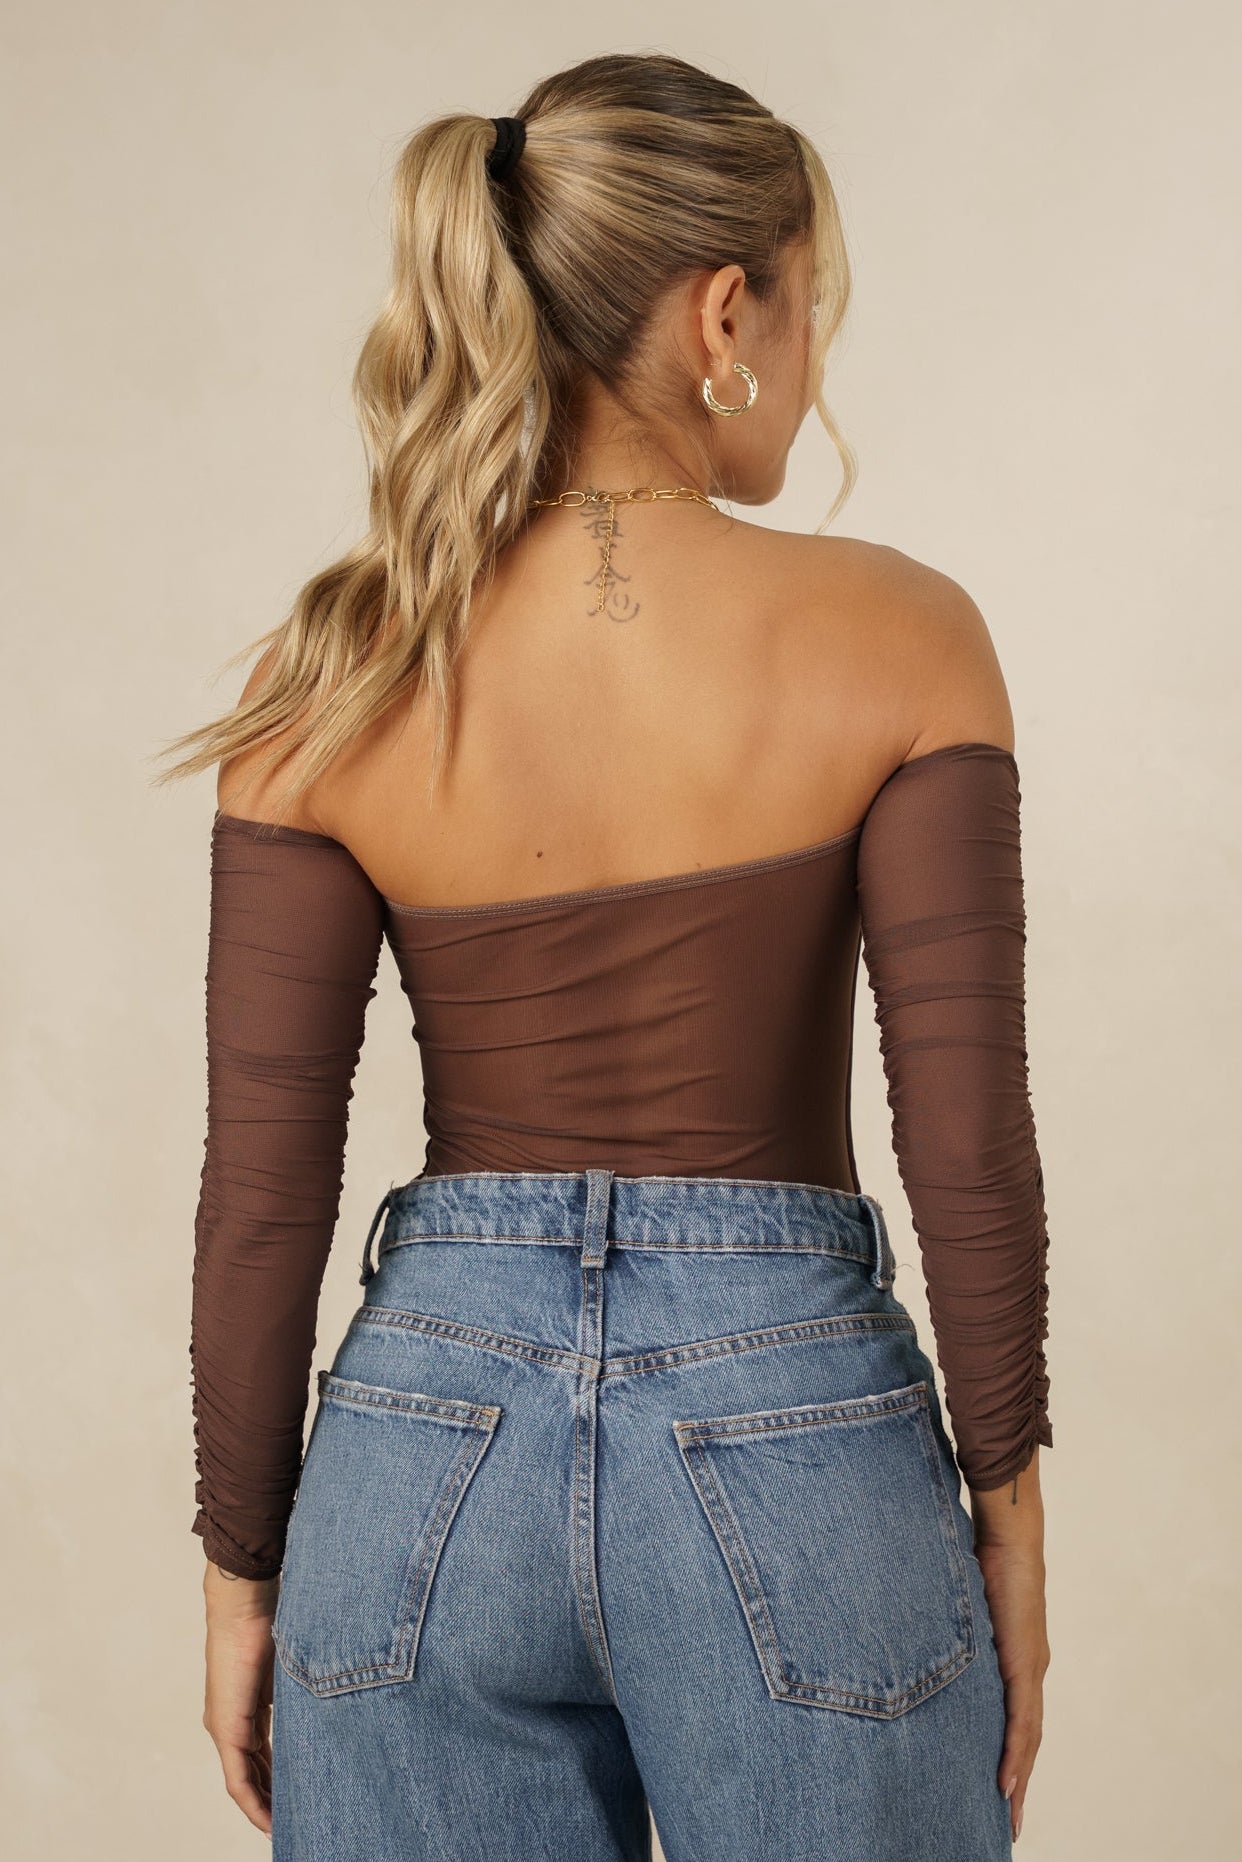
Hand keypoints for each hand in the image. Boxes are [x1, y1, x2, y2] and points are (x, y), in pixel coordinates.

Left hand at [202, 1558, 280, 1835]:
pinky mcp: (225, 1728)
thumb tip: (337, 1695)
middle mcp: (230, 1721)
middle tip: (295, 1820)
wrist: (247, 1600)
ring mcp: (225, 1726)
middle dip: (273, 1799)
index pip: (261, 1756)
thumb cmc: (274, 1619)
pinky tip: (267, 1819)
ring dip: (264, 1805)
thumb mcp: (295, 1665)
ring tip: (282, 1827)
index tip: (298, 1797)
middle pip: (253, 1774)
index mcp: (247, 1706)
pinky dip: (253, 1801)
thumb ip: (303, 1690)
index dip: (278, 1781)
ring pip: (245, 1780)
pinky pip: (238, 1778)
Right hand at [968, 1455, 1050, 1844]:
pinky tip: (1008, 1782)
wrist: (1010, 1536)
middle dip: (1016, 1781)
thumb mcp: (961, 1606)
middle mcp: (1028, 1669)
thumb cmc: (983, 1559)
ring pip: (1027, 1738)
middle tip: (1005, 1820)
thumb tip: (917, 1636)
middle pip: (1025, 1739)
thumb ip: (950, 1629)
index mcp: (1014, 1658)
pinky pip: (1022, 1721)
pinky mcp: (1025, 1663)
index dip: (1008, 1754)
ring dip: (1018, 1777)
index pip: (1014, 1718)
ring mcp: (1030, 1669)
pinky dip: (1016, 1754)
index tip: (998, 1788)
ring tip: (1007, 1812)